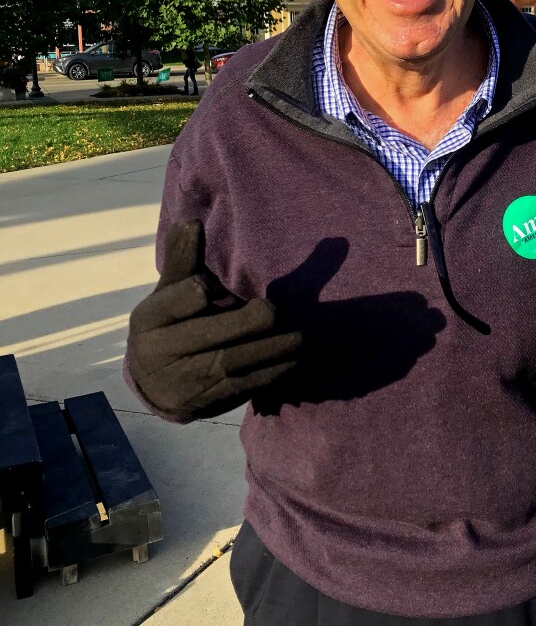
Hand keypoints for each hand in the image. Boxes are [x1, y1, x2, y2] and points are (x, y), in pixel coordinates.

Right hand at [127, 220, 301, 419]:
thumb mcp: (170, 289)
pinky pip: (242, 388)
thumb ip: (184, 258)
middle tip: (273, 310)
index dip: (184, 297)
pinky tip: (296, 360)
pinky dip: (272, 374)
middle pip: (204, 338)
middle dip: (241, 325)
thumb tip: (191, 222)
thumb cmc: (172, 320)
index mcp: (148, 319)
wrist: (155, 381)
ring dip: (268, 351)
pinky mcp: (205, 404)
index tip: (204, 288)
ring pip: (228, 364)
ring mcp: (182, 382)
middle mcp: (159, 353)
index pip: (166, 305)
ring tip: (298, 336)